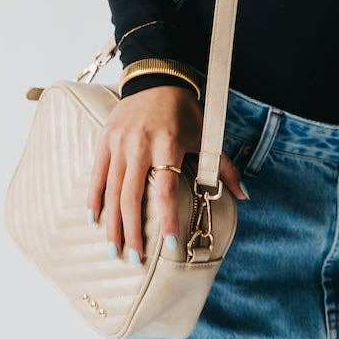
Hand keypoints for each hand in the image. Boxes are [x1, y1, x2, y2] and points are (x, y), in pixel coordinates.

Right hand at [85, 84, 247, 263]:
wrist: (156, 78)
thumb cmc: (183, 110)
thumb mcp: (206, 134)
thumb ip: (222, 166)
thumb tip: (243, 195)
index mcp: (168, 144)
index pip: (165, 189)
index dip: (166, 219)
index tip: (171, 246)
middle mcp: (140, 145)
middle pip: (132, 196)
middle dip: (132, 232)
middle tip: (134, 260)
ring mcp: (119, 143)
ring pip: (112, 190)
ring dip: (112, 223)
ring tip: (115, 249)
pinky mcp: (105, 140)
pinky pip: (97, 174)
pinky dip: (95, 198)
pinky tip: (95, 220)